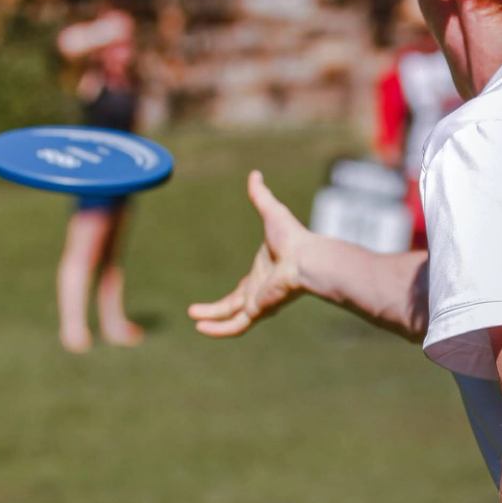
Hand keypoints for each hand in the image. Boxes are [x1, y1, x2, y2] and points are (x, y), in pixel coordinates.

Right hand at [187, 170, 309, 336]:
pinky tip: (200, 328)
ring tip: (195, 323)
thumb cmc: (293, 237)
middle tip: (195, 312)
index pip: (242, 289)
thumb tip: (255, 174)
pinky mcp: (258, 310)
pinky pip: (235, 325)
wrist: (307, 257)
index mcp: (261, 275)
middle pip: (232, 306)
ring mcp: (258, 303)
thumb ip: (260, 196)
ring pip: (232, 320)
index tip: (218, 302)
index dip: (230, 296)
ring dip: (212, 322)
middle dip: (214, 311)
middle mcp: (259, 292)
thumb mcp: (271, 212)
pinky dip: (218, 329)